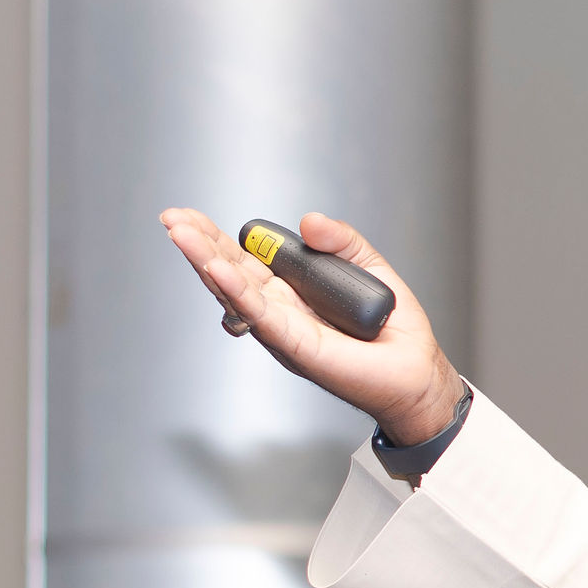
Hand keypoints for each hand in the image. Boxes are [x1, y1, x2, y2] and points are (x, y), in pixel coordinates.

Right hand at [161, 208, 465, 445]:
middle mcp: (279, 311)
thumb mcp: (369, 265)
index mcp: (290, 291)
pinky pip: (262, 316)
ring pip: (235, 292)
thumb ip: (339, 239)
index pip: (244, 260)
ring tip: (181, 235)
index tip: (189, 216)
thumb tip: (308, 221)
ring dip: (206, 261)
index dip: (216, 237)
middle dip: (198, 245)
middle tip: (171, 218)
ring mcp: (283, 330)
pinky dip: (238, 292)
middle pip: (229, 273)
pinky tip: (217, 270)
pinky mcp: (296, 347)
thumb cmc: (392, 329)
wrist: (416, 371)